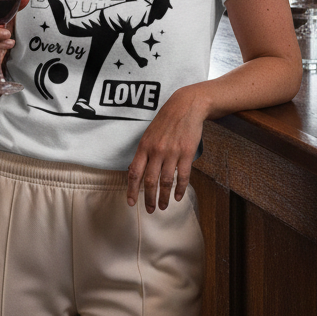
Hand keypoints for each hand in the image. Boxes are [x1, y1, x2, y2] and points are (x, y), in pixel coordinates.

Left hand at [126, 85, 207, 213]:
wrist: (186, 106)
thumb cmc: (166, 120)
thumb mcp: (149, 133)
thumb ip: (144, 151)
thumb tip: (136, 170)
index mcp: (144, 146)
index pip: (134, 172)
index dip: (131, 189)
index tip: (130, 202)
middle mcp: (157, 150)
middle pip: (150, 181)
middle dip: (148, 198)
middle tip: (150, 210)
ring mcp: (172, 153)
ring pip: (166, 181)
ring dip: (163, 197)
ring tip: (163, 206)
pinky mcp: (186, 153)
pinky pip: (182, 176)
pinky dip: (180, 189)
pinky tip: (177, 197)